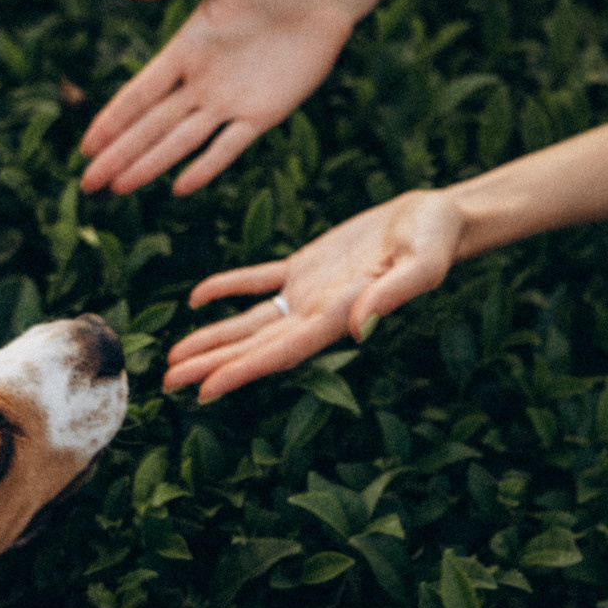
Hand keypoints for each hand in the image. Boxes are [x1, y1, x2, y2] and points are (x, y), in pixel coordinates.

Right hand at [80, 0, 351, 195]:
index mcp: (185, 52)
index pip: (139, 95)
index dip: (112, 121)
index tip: (86, 146)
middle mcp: (201, 84)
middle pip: (151, 127)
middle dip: (119, 155)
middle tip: (87, 185)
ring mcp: (230, 103)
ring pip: (181, 142)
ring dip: (150, 165)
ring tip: (119, 188)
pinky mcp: (263, 114)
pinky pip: (229, 147)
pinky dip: (206, 166)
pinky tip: (179, 188)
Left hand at [162, 190, 465, 400]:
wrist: (439, 218)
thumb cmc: (436, 240)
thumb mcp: (420, 264)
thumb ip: (391, 294)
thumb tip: (360, 328)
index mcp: (339, 315)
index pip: (282, 351)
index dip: (243, 370)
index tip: (205, 388)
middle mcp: (319, 312)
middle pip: (257, 346)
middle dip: (213, 364)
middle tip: (167, 384)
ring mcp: (311, 291)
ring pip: (252, 322)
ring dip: (213, 338)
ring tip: (174, 359)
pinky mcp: (308, 266)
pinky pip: (260, 281)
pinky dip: (229, 288)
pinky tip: (197, 297)